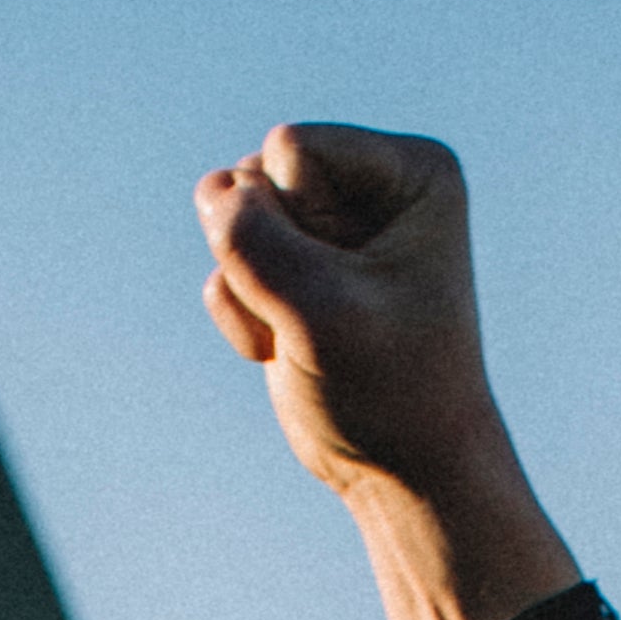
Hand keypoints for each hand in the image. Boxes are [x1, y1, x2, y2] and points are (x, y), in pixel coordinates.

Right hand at [193, 122, 580, 619]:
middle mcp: (369, 185)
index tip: (353, 282)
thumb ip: (253, 243)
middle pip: (253, 179)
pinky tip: (292, 349)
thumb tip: (210, 191)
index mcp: (410, 171)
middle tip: (327, 315)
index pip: (290, 150)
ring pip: (229, 221)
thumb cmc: (391, 390)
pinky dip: (243, 320)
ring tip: (310, 334)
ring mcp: (325, 225)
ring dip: (251, 291)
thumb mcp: (323, 313)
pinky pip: (222, 268)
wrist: (404, 470)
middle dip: (270, 258)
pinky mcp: (290, 267)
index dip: (297, 224)